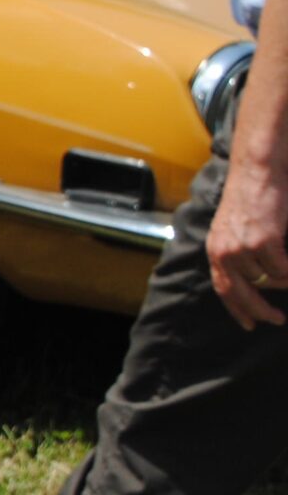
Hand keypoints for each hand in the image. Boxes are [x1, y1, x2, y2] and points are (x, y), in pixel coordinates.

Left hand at [207, 158, 287, 328]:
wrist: (257, 170)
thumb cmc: (251, 195)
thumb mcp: (232, 227)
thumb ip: (235, 251)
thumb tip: (255, 279)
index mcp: (214, 249)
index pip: (223, 289)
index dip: (237, 309)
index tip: (248, 324)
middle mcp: (223, 251)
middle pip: (242, 293)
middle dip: (260, 311)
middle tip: (276, 320)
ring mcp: (242, 248)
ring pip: (268, 280)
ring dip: (282, 281)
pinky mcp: (263, 242)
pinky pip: (282, 269)